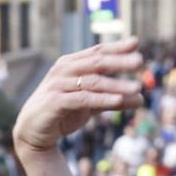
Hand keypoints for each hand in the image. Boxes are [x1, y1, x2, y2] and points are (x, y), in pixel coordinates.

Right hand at [13, 39, 146, 166]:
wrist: (34, 132)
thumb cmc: (63, 113)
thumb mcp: (92, 105)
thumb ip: (114, 100)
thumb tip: (141, 99)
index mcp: (72, 64)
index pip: (96, 52)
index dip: (116, 47)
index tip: (136, 43)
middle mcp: (64, 70)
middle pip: (96, 62)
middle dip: (119, 61)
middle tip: (140, 61)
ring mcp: (58, 84)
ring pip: (92, 81)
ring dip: (116, 84)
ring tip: (138, 87)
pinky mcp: (55, 101)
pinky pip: (82, 98)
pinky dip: (101, 99)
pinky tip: (118, 100)